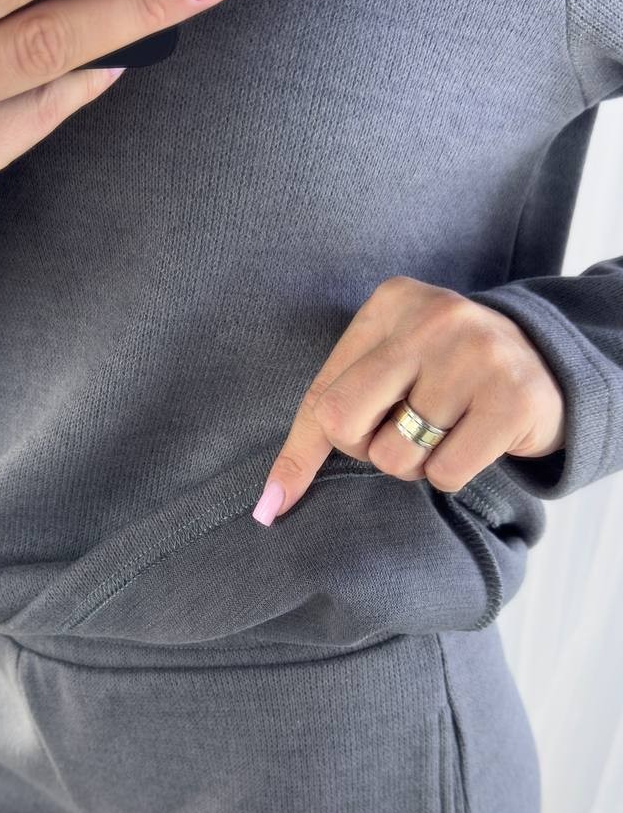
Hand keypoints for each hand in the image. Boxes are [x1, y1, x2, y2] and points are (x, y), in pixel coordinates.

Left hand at [251, 275, 566, 524]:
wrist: (546, 363)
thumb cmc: (440, 376)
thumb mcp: (379, 378)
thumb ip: (316, 432)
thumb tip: (267, 508)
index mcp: (389, 304)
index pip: (322, 401)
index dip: (323, 445)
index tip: (302, 483)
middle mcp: (433, 318)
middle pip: (346, 427)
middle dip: (368, 450)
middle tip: (404, 432)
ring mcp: (479, 354)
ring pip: (397, 457)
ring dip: (416, 465)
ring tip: (446, 430)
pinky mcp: (513, 398)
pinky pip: (446, 474)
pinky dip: (452, 474)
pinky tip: (475, 439)